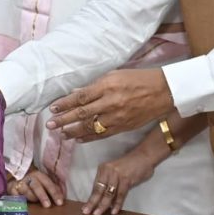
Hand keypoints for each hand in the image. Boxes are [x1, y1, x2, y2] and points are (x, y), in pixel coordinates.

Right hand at [7, 168, 63, 207]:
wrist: (15, 175)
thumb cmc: (33, 181)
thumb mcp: (42, 181)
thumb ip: (52, 188)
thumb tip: (63, 195)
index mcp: (39, 175)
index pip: (48, 183)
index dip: (54, 193)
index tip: (60, 203)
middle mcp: (29, 177)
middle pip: (36, 186)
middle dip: (43, 196)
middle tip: (47, 205)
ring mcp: (19, 182)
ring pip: (26, 191)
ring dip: (31, 198)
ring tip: (34, 202)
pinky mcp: (11, 188)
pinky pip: (15, 195)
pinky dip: (19, 199)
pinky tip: (22, 203)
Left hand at [48, 69, 172, 138]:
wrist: (163, 92)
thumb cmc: (138, 79)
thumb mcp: (115, 75)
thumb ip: (94, 86)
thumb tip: (76, 93)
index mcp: (107, 87)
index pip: (80, 97)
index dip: (65, 104)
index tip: (53, 108)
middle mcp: (110, 103)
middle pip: (82, 114)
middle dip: (64, 120)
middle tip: (50, 124)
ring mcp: (117, 117)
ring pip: (90, 127)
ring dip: (73, 131)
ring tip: (61, 134)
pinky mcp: (123, 127)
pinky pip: (102, 134)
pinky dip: (89, 137)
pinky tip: (78, 139)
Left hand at [82, 144, 158, 214]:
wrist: (144, 156)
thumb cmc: (130, 165)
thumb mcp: (115, 172)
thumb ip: (109, 183)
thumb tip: (103, 199)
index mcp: (103, 169)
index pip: (95, 186)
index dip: (91, 198)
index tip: (85, 208)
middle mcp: (108, 171)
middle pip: (99, 190)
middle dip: (93, 202)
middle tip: (87, 212)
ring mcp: (117, 175)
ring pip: (108, 193)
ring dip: (103, 205)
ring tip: (98, 214)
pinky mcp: (126, 179)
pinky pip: (120, 194)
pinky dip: (117, 203)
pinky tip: (114, 211)